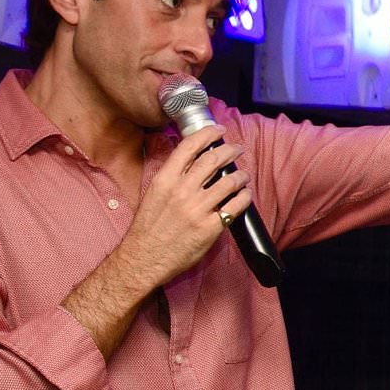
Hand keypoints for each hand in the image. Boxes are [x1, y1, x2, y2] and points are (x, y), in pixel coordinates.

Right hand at [119, 124, 251, 286]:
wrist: (144, 258)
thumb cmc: (147, 228)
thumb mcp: (153, 194)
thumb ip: (172, 177)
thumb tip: (191, 163)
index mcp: (166, 179)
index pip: (190, 146)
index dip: (208, 134)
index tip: (219, 131)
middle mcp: (183, 190)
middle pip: (214, 160)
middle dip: (230, 150)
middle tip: (237, 150)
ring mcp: (197, 209)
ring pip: (229, 182)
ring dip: (240, 175)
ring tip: (243, 175)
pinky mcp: (210, 227)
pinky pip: (235, 206)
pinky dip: (244, 197)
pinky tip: (245, 195)